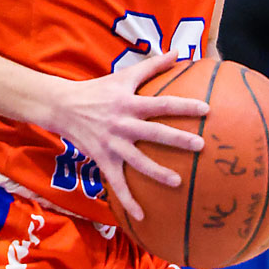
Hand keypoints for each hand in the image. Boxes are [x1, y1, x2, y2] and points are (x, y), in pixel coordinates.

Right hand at [56, 52, 208, 223]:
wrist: (63, 106)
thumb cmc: (98, 90)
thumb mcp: (123, 75)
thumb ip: (152, 66)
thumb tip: (178, 52)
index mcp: (130, 103)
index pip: (161, 104)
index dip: (183, 106)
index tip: (206, 110)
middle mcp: (123, 124)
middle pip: (154, 133)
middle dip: (178, 139)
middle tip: (201, 145)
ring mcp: (113, 144)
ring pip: (138, 161)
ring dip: (158, 173)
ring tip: (178, 182)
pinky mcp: (103, 159)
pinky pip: (117, 183)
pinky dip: (128, 201)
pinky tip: (143, 216)